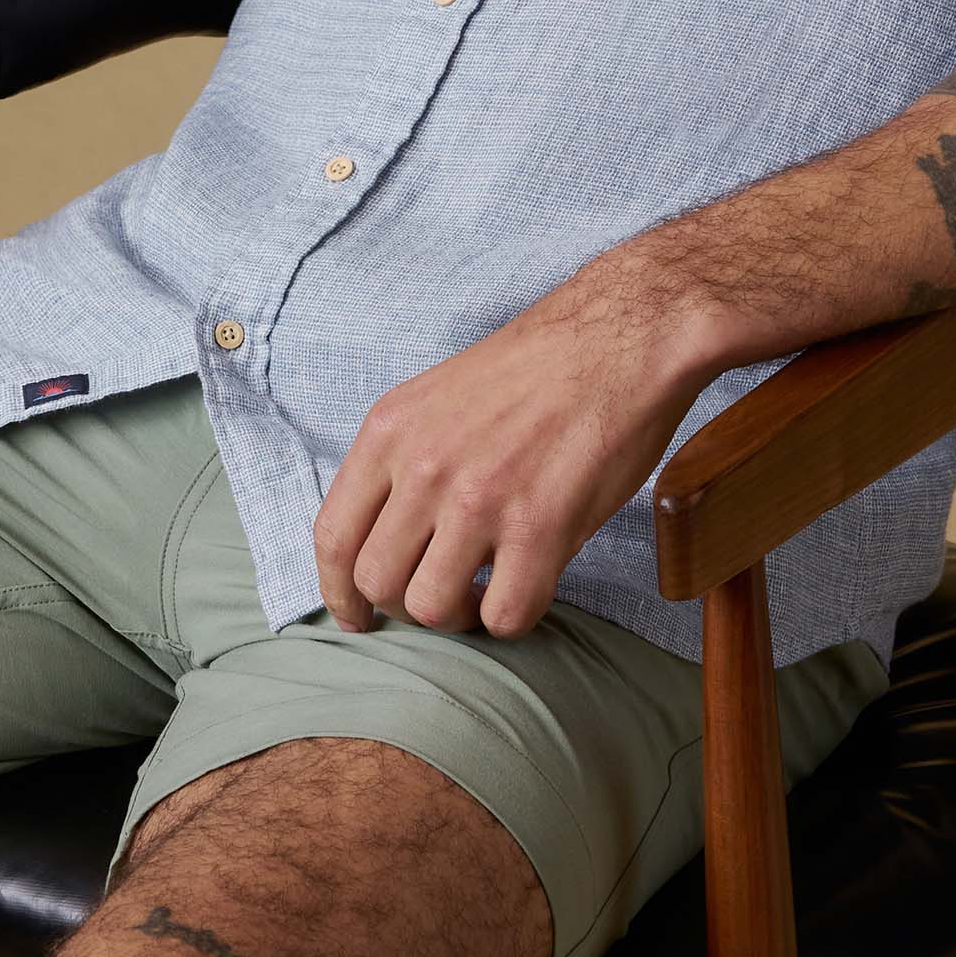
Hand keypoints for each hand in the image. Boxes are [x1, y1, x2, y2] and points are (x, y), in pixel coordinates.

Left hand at [309, 270, 723, 638]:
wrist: (622, 337)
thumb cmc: (541, 366)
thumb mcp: (440, 396)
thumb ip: (406, 458)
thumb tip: (390, 533)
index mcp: (390, 430)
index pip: (333, 535)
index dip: (338, 592)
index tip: (357, 615)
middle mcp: (423, 466)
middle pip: (376, 580)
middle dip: (403, 607)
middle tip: (442, 597)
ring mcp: (479, 499)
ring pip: (431, 608)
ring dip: (458, 616)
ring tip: (484, 594)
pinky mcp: (540, 527)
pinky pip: (505, 615)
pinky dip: (511, 619)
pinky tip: (528, 587)